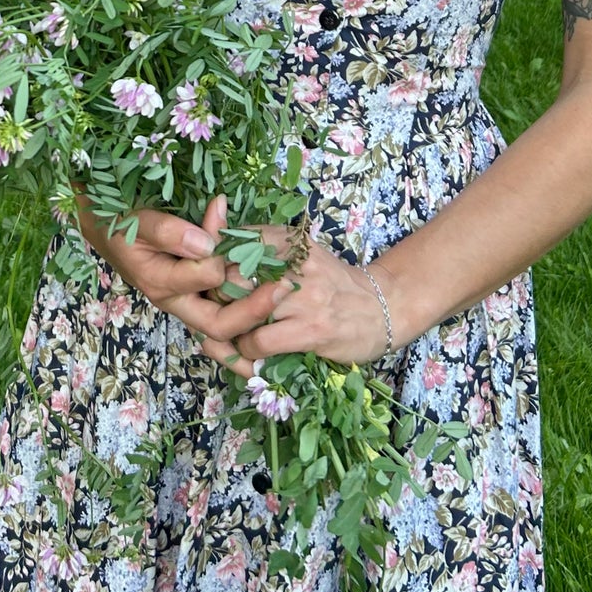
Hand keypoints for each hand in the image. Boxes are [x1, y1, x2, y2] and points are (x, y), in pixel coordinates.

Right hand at [78, 193, 278, 350]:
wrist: (104, 228)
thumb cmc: (119, 224)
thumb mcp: (138, 222)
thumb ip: (168, 232)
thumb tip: (206, 244)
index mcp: (162, 284)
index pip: (205, 282)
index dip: (225, 264)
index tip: (240, 241)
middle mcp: (177, 301)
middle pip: (220, 325)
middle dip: (254, 311)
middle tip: (284, 287)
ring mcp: (188, 301)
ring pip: (226, 326)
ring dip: (256, 319)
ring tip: (285, 299)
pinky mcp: (197, 294)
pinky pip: (225, 314)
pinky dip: (248, 315)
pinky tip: (271, 307)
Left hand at [199, 237, 393, 376]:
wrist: (382, 308)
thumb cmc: (331, 283)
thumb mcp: (301, 253)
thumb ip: (264, 248)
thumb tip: (216, 245)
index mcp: (289, 241)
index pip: (233, 243)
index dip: (212, 263)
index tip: (209, 279)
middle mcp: (295, 264)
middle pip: (228, 276)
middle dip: (214, 296)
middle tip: (213, 309)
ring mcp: (303, 297)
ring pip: (239, 310)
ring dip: (226, 326)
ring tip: (227, 330)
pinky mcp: (310, 330)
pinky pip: (258, 341)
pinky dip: (245, 350)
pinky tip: (251, 350)